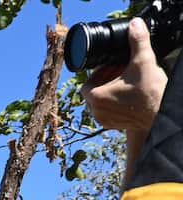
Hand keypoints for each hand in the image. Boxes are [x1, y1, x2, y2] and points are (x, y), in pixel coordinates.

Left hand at [81, 18, 165, 133]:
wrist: (161, 115)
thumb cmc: (150, 92)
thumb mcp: (143, 61)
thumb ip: (137, 41)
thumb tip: (135, 24)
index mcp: (95, 97)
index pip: (88, 81)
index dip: (100, 72)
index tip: (112, 66)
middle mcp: (96, 111)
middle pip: (94, 91)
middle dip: (105, 80)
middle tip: (120, 72)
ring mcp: (104, 120)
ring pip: (100, 101)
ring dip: (110, 90)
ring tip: (125, 82)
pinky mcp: (113, 125)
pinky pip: (108, 110)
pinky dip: (115, 101)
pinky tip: (129, 94)